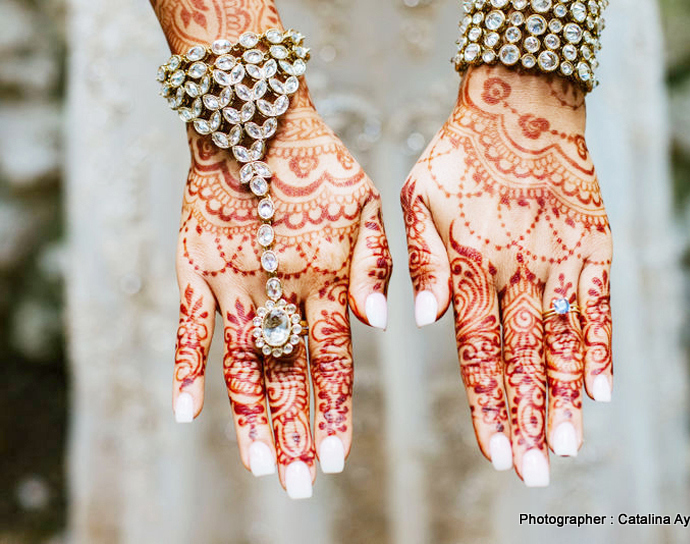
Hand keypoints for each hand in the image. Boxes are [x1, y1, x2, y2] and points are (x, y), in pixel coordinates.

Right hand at [172, 87, 391, 498]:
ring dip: (249, 418)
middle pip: (287, 376)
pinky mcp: (195, 269)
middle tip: (298, 486)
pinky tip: (185, 415)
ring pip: (241, 364)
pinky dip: (185, 370)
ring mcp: (233, 281)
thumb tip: (378, 323)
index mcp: (326, 277)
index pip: (332, 360)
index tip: (335, 460)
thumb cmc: (321, 165)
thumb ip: (375, 263)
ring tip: (259, 465)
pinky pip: (186, 329)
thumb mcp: (367, 203)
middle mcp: (280, 289)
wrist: (257, 121)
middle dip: (295, 434)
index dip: (333, 411)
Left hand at [400, 65, 611, 485]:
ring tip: (566, 448)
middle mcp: (519, 272)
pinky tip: (600, 392)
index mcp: (471, 266)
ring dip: (563, 400)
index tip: (496, 453)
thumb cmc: (459, 154)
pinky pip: (600, 308)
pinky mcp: (594, 246)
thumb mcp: (419, 198)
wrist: (523, 105)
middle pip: (523, 362)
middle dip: (527, 422)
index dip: (488, 408)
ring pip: (562, 344)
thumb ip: (422, 263)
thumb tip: (419, 324)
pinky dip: (600, 350)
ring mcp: (561, 261)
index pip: (480, 354)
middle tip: (535, 474)